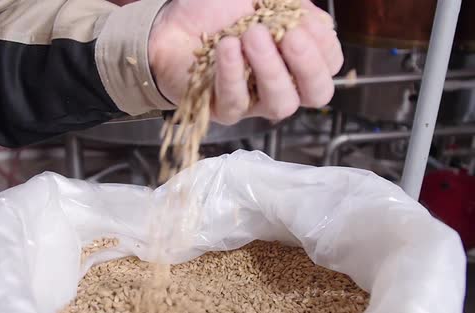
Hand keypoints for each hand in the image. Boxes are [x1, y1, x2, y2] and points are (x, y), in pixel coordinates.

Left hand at [149, 0, 342, 124]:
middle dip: (308, 64)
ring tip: (252, 35)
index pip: (330, 64)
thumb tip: (319, 22)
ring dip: (271, 69)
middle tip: (289, 36)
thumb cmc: (218, 9)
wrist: (174, 21)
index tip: (301, 22)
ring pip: (280, 102)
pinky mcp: (222, 109)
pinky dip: (232, 73)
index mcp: (297, 58)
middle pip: (316, 93)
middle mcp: (281, 83)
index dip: (323, 46)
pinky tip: (227, 47)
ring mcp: (253, 101)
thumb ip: (293, 4)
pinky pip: (235, 102)